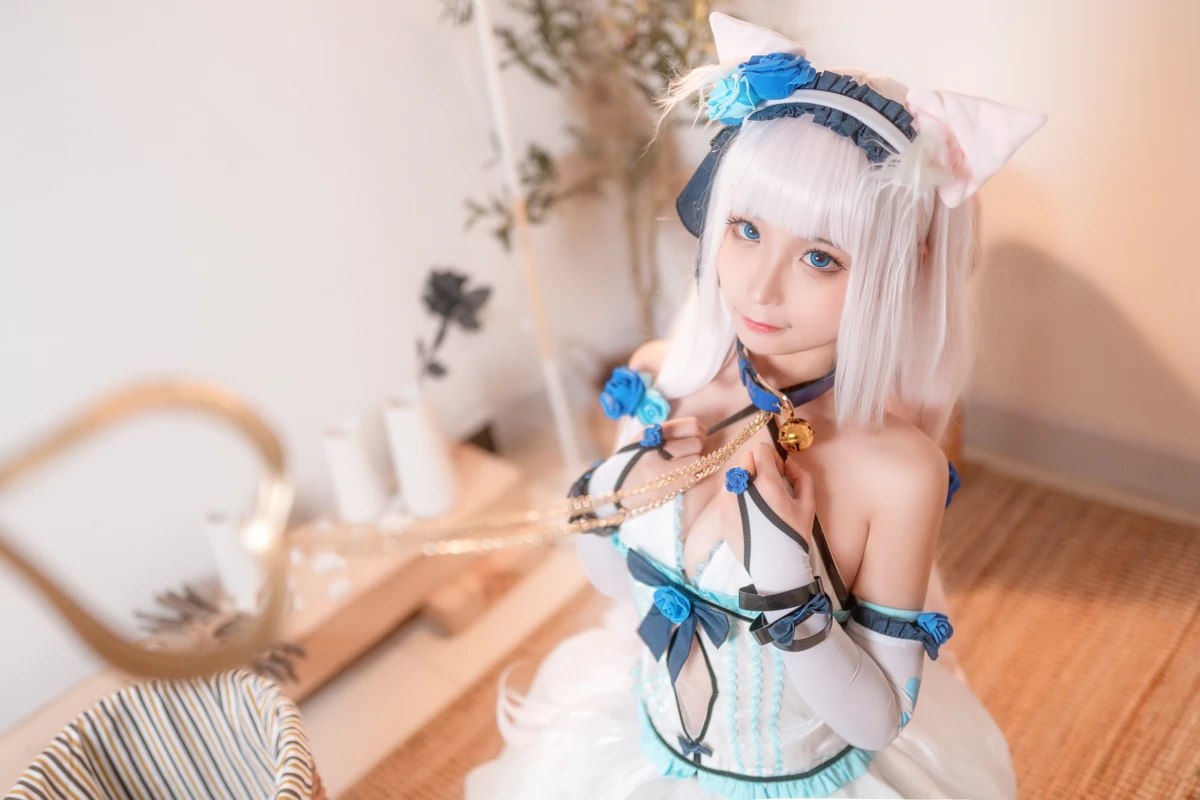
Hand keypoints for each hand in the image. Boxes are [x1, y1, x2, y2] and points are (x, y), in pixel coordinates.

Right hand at [574, 417, 705, 521]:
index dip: (699, 431)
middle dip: (696, 449)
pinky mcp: (663, 489)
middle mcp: (654, 449)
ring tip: (682, 468)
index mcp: (650, 433)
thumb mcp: (641, 441)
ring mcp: (659, 470)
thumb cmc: (629, 464)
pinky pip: (691, 478)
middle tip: (687, 455)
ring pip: (697, 461)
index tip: (698, 436)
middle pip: (697, 443)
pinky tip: (679, 479)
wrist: (609, 489)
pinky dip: (690, 477)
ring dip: (694, 465)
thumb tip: (699, 431)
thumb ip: (666, 434)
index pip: (690, 425)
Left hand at [720, 440, 815, 594]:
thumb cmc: (794, 535)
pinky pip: (727, 492)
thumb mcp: (807, 504)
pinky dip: (737, 495)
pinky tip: (749, 512)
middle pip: (745, 459)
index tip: (779, 472)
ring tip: (758, 501)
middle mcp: (742, 488)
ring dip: (745, 479)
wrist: (774, 566)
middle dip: (758, 466)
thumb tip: (788, 462)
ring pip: (734, 475)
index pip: (760, 450)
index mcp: (765, 483)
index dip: (772, 457)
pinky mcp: (721, 513)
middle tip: (769, 486)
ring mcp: (728, 500)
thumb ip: (801, 476)